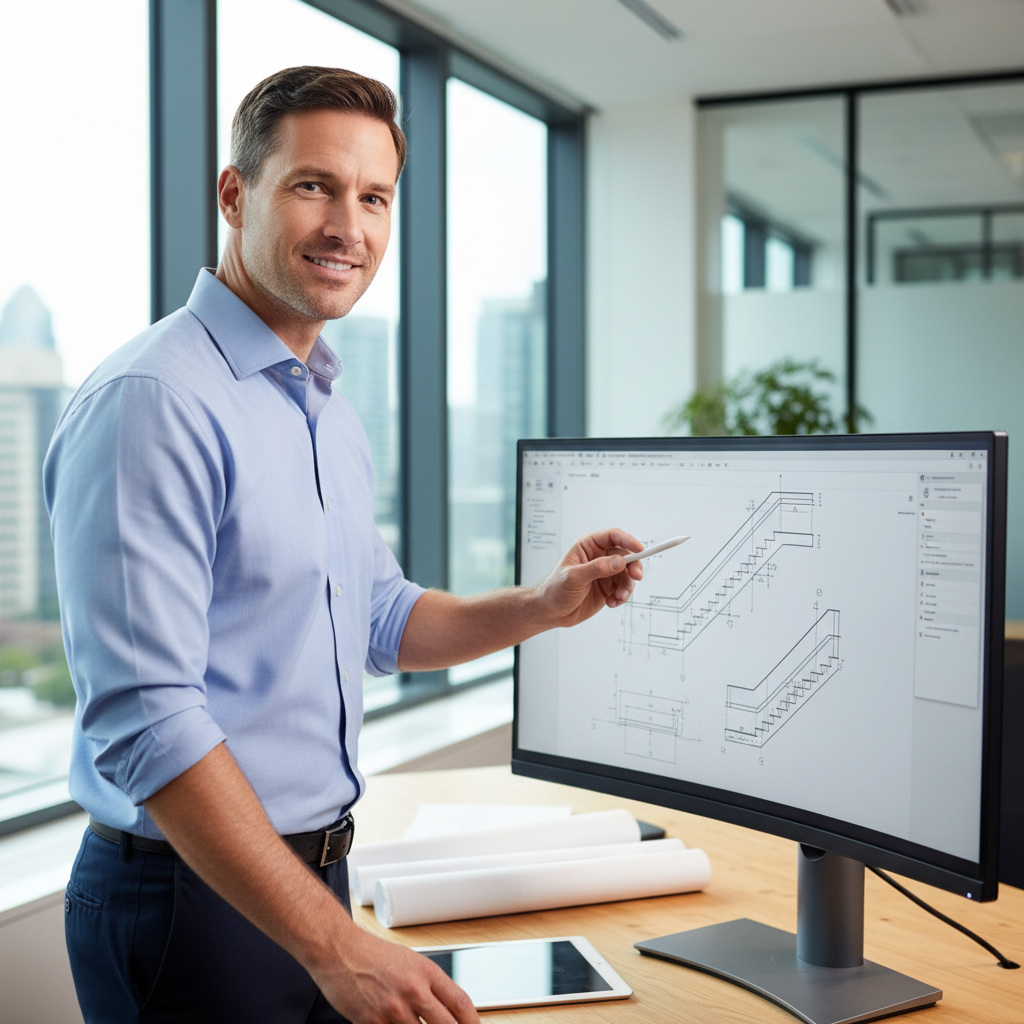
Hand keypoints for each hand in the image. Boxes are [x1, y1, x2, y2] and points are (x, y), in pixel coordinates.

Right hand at [311, 925, 478, 1023]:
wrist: (338, 949)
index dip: (473, 1023)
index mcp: (426, 972)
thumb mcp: (410, 961)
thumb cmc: (372, 954)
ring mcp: (393, 1009)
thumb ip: (429, 986)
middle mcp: (413, 990)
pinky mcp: (371, 1022)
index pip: (461, 1004)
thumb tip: (447, 1011)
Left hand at [532, 527, 642, 627]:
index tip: (640, 549)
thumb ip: (597, 568)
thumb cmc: (555, 590)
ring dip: (627, 587)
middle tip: (636, 577)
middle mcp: (599, 557)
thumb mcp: (574, 578)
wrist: (551, 613)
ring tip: (618, 598)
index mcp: (588, 546)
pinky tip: (611, 603)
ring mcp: (605, 573)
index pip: (612, 537)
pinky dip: (622, 597)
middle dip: (633, 566)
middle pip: (625, 555)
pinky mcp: (608, 588)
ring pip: (627, 574)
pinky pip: (624, 589)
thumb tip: (620, 561)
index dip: (628, 540)